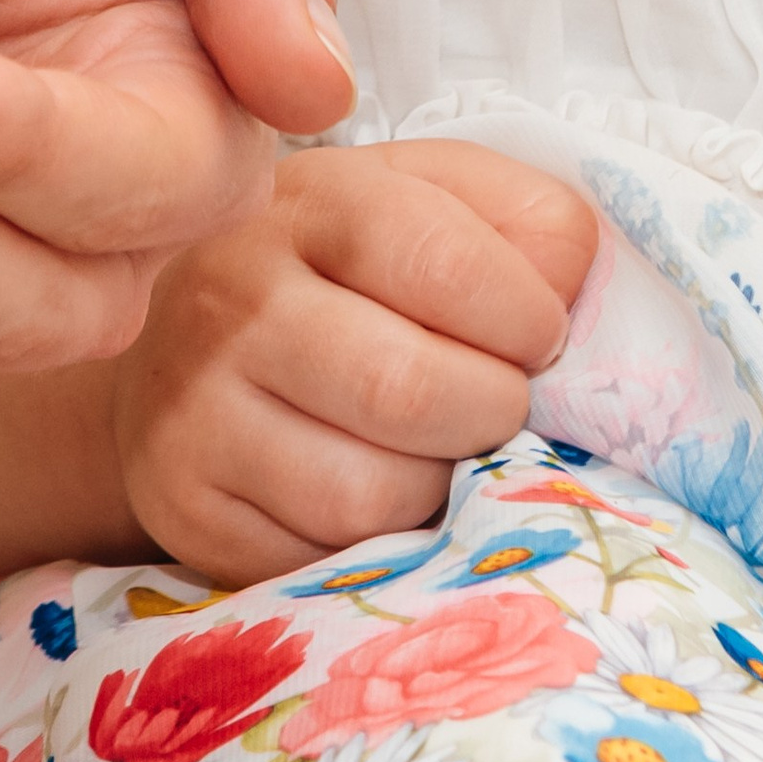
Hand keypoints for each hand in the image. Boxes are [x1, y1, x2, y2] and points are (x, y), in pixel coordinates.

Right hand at [112, 139, 596, 589]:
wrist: (187, 342)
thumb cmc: (347, 267)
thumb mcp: (434, 200)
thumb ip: (523, 219)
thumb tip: (575, 284)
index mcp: (312, 199)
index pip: (444, 263)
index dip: (525, 317)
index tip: (539, 335)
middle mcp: (235, 294)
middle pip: (407, 391)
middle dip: (491, 415)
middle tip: (497, 406)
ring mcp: (197, 406)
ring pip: (366, 495)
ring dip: (438, 491)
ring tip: (436, 450)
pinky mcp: (187, 508)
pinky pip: (318, 562)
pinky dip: (376, 546)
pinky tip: (375, 491)